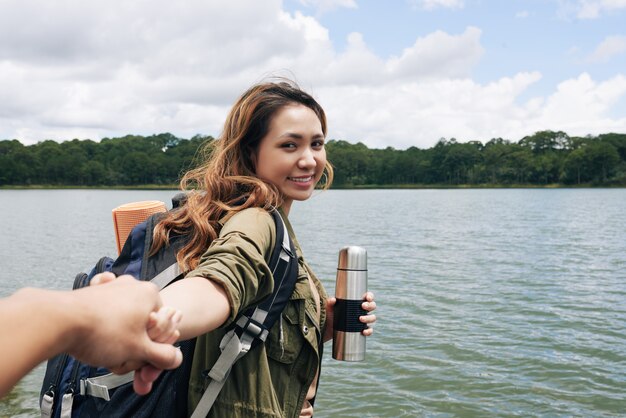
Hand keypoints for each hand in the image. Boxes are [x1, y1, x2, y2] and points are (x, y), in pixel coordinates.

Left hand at [68, 273, 182, 393]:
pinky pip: (105, 303)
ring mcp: (112, 285)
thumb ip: (162, 355)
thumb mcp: (139, 349)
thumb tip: (175, 358)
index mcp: (150, 294)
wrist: (59, 320)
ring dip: (118, 328)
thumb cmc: (102, 332)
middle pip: (142, 317)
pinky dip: (103, 314)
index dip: (152, 342)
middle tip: (121, 351)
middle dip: (134, 336)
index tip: (140, 353)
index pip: (163, 322)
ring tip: (104, 342)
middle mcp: (133, 284)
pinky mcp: (93, 289)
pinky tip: (96, 323)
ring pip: (123, 313)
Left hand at [324, 291, 376, 342]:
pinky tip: (364, 331)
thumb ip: (330, 303)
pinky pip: (369, 330)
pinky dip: (369, 331)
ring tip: (360, 319)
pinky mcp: (362, 329)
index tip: (367, 298)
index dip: (370, 296)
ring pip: (372, 318)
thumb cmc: (332, 314)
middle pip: (372, 306)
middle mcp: (362, 310)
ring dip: (369, 318)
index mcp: (358, 302)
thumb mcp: (330, 308)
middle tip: (362, 306)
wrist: (329, 328)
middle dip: (370, 306)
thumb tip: (333, 299)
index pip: (368, 297)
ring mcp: (363, 320)